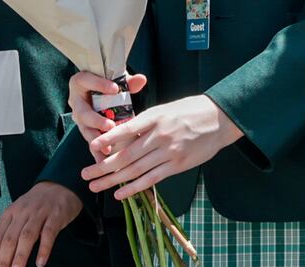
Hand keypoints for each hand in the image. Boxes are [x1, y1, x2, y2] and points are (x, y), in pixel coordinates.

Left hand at [0, 182, 80, 266]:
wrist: (59, 186)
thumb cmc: (36, 205)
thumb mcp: (18, 213)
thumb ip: (9, 231)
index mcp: (10, 213)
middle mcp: (22, 212)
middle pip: (10, 238)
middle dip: (3, 259)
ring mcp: (39, 213)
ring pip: (27, 236)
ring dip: (21, 256)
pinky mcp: (56, 215)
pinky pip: (49, 233)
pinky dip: (44, 249)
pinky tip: (40, 262)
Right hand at [67, 71, 147, 159]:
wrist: (100, 93)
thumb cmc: (109, 84)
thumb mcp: (117, 80)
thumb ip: (128, 81)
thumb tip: (142, 79)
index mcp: (80, 82)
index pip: (86, 80)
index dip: (99, 85)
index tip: (115, 89)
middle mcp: (76, 101)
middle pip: (83, 112)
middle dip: (96, 120)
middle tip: (110, 126)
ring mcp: (79, 117)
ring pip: (85, 130)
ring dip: (96, 140)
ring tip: (107, 149)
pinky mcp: (86, 130)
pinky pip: (90, 142)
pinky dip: (97, 152)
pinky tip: (104, 161)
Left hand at [80, 95, 242, 199]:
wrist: (218, 119)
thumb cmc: (189, 111)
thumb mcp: (164, 110)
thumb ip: (144, 124)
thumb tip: (120, 137)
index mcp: (154, 117)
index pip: (125, 130)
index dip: (107, 140)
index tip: (92, 148)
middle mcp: (159, 135)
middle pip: (126, 155)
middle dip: (103, 167)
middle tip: (86, 174)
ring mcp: (169, 152)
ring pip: (135, 170)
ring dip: (112, 180)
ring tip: (95, 186)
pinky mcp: (177, 165)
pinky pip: (151, 179)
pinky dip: (134, 188)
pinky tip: (120, 194)